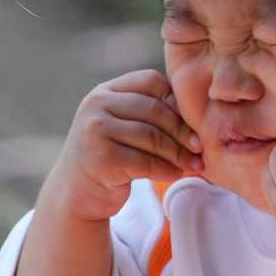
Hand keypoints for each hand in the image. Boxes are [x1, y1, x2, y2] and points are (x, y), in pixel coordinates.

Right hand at [43, 70, 202, 223]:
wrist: (75, 193)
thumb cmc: (108, 157)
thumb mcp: (121, 126)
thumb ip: (147, 113)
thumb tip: (197, 117)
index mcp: (104, 91)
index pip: (151, 82)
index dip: (176, 101)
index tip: (191, 123)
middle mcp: (96, 105)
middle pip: (154, 110)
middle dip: (182, 131)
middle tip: (199, 148)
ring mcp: (95, 131)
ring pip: (152, 137)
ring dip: (178, 154)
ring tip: (193, 165)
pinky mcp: (101, 159)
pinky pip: (145, 162)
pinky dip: (165, 170)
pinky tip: (175, 175)